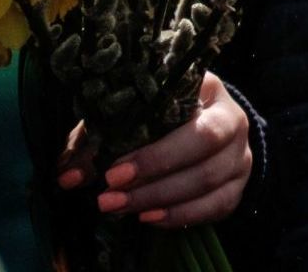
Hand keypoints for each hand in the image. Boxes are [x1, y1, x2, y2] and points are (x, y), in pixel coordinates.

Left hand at [57, 70, 252, 226]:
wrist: (202, 129)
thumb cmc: (157, 117)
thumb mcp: (128, 118)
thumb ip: (98, 141)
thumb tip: (67, 177)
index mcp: (208, 89)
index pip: (188, 113)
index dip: (154, 148)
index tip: (112, 172)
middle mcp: (233, 119)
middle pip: (206, 145)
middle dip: (155, 176)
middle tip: (109, 197)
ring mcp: (240, 154)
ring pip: (209, 179)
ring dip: (159, 200)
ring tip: (119, 209)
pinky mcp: (239, 185)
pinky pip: (217, 205)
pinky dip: (182, 215)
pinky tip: (149, 218)